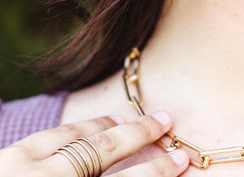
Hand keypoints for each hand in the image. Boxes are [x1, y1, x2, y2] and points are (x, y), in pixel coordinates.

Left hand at [0, 111, 188, 175]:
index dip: (154, 174)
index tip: (179, 161)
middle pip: (99, 152)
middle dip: (138, 136)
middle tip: (165, 123)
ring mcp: (21, 167)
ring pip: (73, 136)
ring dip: (108, 125)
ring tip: (133, 120)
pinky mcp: (7, 156)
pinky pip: (49, 134)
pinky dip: (78, 127)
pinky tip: (93, 125)